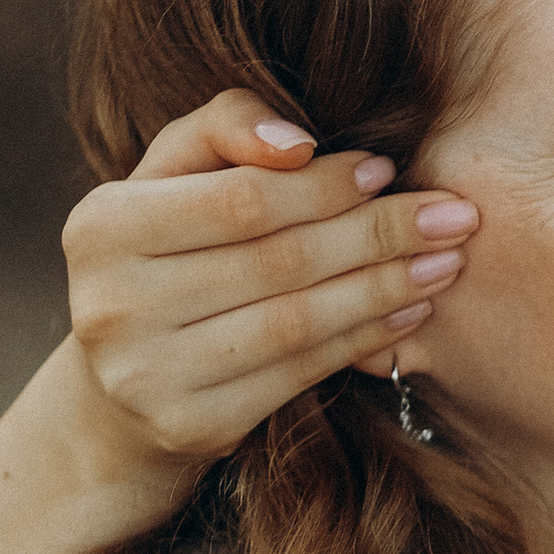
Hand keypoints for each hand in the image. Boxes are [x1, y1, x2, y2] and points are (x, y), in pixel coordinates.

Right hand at [62, 93, 480, 463]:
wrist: (121, 385)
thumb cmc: (166, 253)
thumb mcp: (174, 177)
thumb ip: (225, 128)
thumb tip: (298, 142)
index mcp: (101, 227)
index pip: (240, 200)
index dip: (323, 186)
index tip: (387, 170)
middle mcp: (114, 305)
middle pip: (278, 261)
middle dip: (377, 234)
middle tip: (452, 217)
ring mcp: (149, 375)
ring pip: (297, 322)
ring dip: (385, 288)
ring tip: (445, 263)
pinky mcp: (191, 425)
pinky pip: (301, 373)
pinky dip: (365, 338)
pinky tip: (410, 311)